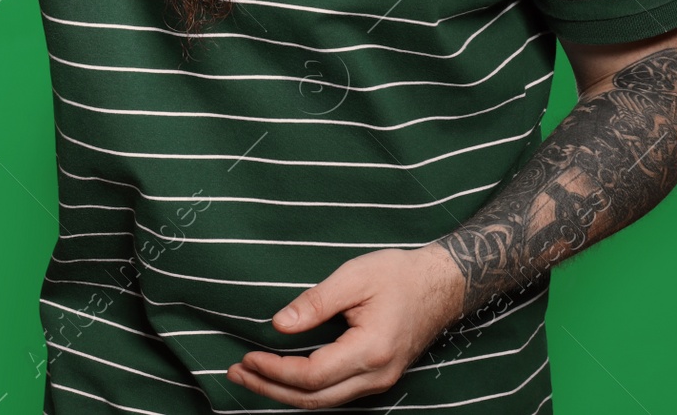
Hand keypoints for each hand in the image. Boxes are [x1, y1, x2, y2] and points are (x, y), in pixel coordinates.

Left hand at [225, 245, 465, 408]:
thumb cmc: (398, 275)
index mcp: (371, 350)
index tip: (247, 358)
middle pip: (314, 399)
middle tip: (235, 373)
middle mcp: (376, 375)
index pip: (312, 375)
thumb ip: (315, 303)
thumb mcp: (354, 277)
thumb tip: (278, 325)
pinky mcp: (377, 377)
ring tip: (251, 377)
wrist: (442, 285)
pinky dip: (305, 390)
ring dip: (284, 393)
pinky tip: (282, 377)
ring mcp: (379, 381)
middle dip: (271, 389)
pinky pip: (335, 394)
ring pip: (324, 403)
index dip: (275, 370)